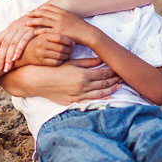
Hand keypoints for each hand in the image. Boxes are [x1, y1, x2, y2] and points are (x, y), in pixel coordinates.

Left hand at [0, 14, 35, 72]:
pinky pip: (24, 40)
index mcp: (11, 27)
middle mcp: (15, 27)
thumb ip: (16, 36)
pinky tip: (15, 58)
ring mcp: (23, 27)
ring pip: (12, 43)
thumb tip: (7, 49)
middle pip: (4, 43)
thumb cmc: (36, 24)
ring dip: (8, 56)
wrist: (48, 12)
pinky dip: (19, 49)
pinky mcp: (32, 29)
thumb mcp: (24, 28)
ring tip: (6, 68)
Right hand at [5, 59, 123, 104]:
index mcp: (82, 75)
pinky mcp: (73, 102)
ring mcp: (78, 96)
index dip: (113, 73)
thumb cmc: (54, 69)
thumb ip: (87, 62)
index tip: (119, 71)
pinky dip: (101, 99)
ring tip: (119, 87)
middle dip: (115, 81)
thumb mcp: (71, 62)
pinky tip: (108, 97)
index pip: (103, 74)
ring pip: (100, 94)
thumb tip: (101, 60)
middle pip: (104, 84)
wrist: (37, 80)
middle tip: (123, 78)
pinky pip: (90, 102)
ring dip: (111, 90)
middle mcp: (82, 86)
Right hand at [14, 33, 73, 67]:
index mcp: (44, 35)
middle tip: (72, 50)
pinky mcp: (40, 61)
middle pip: (61, 47)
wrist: (24, 52)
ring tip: (69, 55)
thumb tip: (69, 31)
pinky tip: (63, 60)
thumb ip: (53, 32)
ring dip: (66, 56)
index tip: (73, 43)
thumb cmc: (38, 42)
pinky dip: (61, 61)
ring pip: (59, 56)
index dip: (68, 41)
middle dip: (69, 50)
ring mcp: (40, 53)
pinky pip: (55, 62)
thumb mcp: (43, 35)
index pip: (60, 38)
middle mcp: (41, 44)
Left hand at [27, 4, 92, 44]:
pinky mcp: (58, 32)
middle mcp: (60, 16)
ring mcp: (59, 24)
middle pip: (44, 12)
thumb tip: (60, 16)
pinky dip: (39, 30)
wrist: (89, 34)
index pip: (49, 7)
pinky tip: (34, 32)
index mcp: (63, 12)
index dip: (41, 8)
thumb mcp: (73, 18)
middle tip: (27, 14)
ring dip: (34, 21)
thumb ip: (66, 16)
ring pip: (42, 20)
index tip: (35, 9)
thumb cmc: (82, 28)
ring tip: (27, 23)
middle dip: (34, 13)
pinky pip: (46, 30)